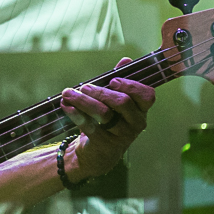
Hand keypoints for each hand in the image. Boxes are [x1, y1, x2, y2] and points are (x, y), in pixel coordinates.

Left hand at [59, 57, 156, 178]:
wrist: (97, 153)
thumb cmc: (108, 120)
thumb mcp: (114, 101)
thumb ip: (120, 81)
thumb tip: (126, 60)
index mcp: (141, 110)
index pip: (147, 96)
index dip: (131, 85)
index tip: (113, 80)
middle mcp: (135, 123)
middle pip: (123, 102)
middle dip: (101, 91)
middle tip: (84, 87)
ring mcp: (122, 135)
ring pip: (105, 114)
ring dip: (84, 101)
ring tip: (68, 93)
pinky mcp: (105, 145)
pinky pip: (90, 127)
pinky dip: (75, 114)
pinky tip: (66, 106)